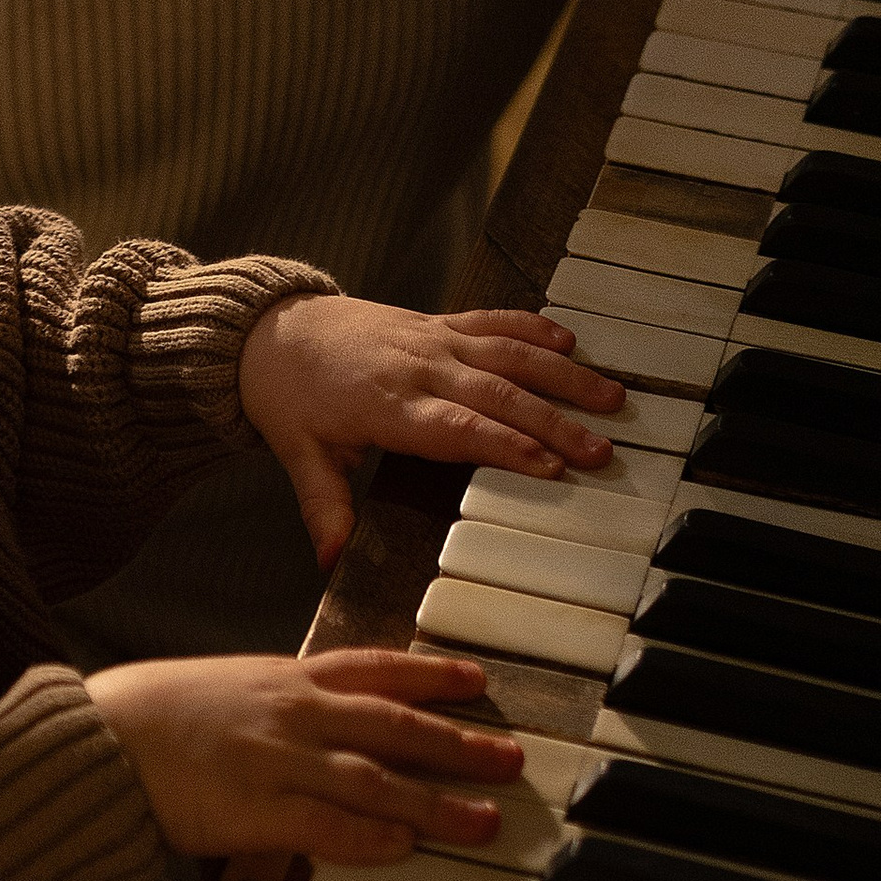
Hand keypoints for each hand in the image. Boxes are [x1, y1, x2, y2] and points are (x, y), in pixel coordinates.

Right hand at [89, 646, 520, 867]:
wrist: (91, 740)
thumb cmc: (138, 717)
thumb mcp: (215, 689)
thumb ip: (265, 703)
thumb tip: (302, 720)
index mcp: (280, 678)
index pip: (374, 667)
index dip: (431, 675)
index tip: (475, 681)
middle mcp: (291, 712)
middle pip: (395, 724)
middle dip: (459, 742)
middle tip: (509, 757)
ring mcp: (278, 760)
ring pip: (377, 778)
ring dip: (437, 801)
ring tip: (483, 819)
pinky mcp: (256, 809)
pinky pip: (329, 825)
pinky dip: (372, 835)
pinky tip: (405, 845)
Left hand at [238, 294, 623, 568]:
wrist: (271, 332)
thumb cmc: (289, 396)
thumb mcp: (299, 456)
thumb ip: (323, 508)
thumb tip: (329, 560)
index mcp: (389, 407)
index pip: (458, 428)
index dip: (505, 446)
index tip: (550, 468)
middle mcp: (420, 368)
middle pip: (499, 395)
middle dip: (554, 423)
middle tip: (600, 450)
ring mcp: (434, 340)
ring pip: (509, 354)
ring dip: (562, 375)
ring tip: (609, 397)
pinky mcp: (439, 322)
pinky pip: (493, 320)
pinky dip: (533, 327)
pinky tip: (570, 340)